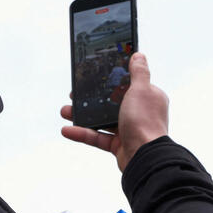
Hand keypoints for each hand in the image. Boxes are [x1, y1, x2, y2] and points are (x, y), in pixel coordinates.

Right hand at [60, 52, 168, 170]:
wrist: (145, 157)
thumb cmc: (146, 123)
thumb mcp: (141, 90)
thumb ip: (138, 72)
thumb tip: (138, 55)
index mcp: (147, 97)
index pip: (128, 85)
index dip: (111, 81)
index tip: (95, 78)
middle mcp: (138, 112)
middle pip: (110, 102)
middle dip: (90, 99)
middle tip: (74, 95)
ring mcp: (128, 129)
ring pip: (101, 120)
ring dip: (81, 116)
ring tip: (65, 111)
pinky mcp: (117, 145)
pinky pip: (96, 137)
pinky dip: (81, 134)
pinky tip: (67, 130)